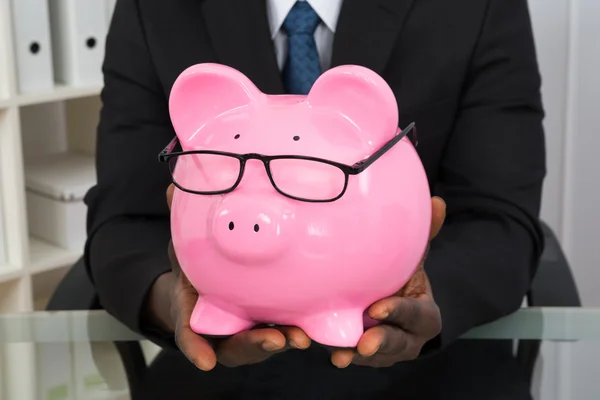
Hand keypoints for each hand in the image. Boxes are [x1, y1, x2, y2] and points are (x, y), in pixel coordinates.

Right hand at [145, 184, 311, 371]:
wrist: (209, 277)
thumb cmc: (197, 265)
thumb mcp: (187, 245)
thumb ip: (181, 222)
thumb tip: (175, 187)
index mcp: (198, 312)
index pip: (192, 334)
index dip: (197, 348)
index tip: (206, 361)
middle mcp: (225, 327)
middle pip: (237, 346)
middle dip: (254, 345)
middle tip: (273, 339)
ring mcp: (250, 327)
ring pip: (266, 342)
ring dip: (284, 340)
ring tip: (300, 336)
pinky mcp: (274, 320)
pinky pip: (287, 328)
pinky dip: (301, 329)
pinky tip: (317, 324)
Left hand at [331, 196, 446, 367]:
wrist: (398, 300)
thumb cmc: (405, 276)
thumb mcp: (415, 257)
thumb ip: (424, 234)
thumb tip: (437, 202)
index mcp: (425, 314)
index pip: (416, 314)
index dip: (399, 312)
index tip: (377, 308)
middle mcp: (410, 337)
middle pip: (398, 343)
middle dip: (382, 342)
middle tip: (364, 341)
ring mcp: (389, 350)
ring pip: (377, 356)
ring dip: (359, 356)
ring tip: (342, 355)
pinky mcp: (370, 356)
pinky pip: (357, 358)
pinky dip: (345, 356)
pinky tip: (333, 355)